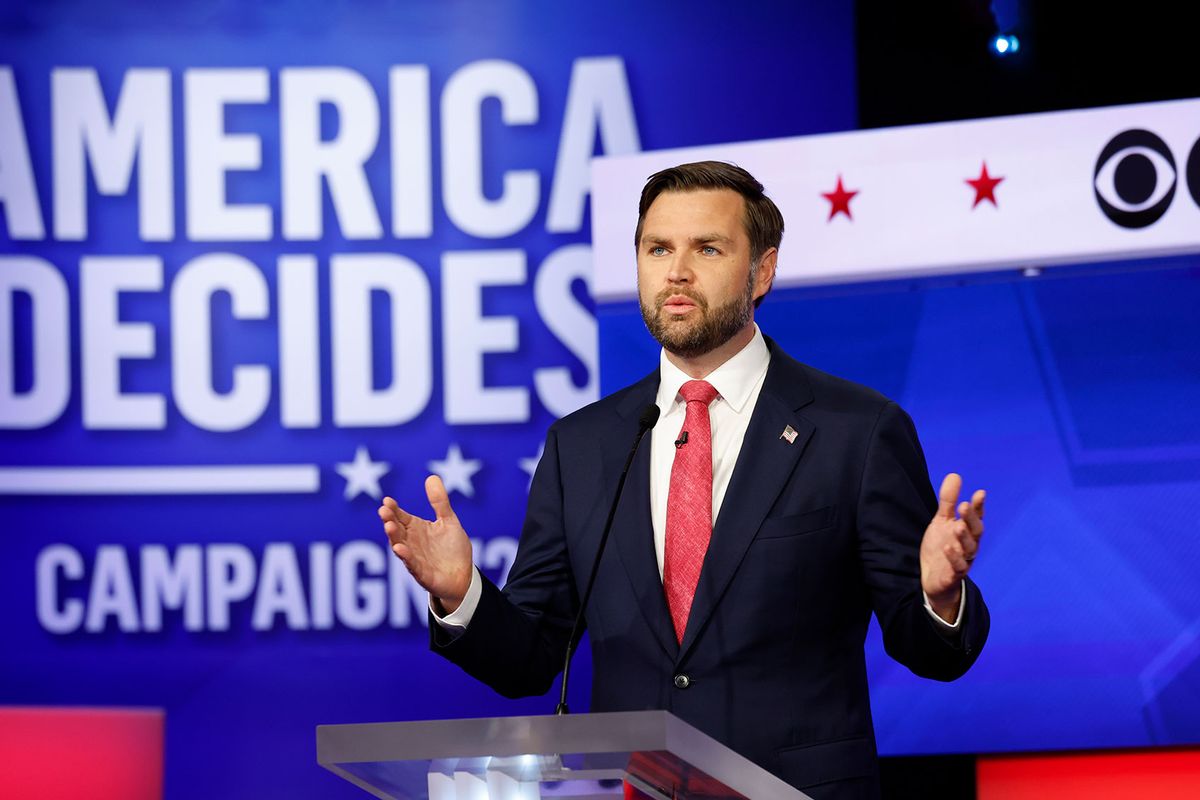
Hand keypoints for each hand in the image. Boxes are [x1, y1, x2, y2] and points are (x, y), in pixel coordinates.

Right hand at [378, 475, 473, 613]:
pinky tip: (400, 549)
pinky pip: (412, 565)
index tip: (387, 500)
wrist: (463, 576)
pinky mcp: (423, 574)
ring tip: (389, 526)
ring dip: (394, 537)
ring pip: (400, 547)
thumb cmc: (452, 548)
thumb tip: (432, 476)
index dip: (394, 509)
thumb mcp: (448, 521)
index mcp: (416, 529)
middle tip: (383, 511)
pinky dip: (406, 557)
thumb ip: (440, 502)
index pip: (401, 516)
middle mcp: (412, 543)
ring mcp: (415, 558)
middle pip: (397, 530)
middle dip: (389, 521)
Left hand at [920, 473, 984, 622]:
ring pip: (969, 549)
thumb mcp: (941, 521)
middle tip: (965, 506)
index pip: (976, 517)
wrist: (933, 578)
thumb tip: (955, 475)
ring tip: (957, 526)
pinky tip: (948, 548)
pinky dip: (954, 559)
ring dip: (964, 538)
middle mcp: (968, 545)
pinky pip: (958, 568)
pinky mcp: (954, 575)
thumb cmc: (941, 546)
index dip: (979, 506)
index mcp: (967, 530)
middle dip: (972, 520)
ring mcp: (963, 560)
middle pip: (976, 532)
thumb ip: (948, 501)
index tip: (980, 493)